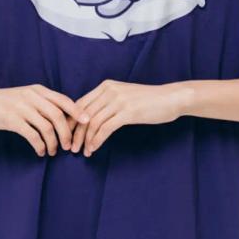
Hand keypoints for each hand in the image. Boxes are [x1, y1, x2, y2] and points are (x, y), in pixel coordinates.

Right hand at [0, 82, 79, 156]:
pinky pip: (32, 135)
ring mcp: (22, 108)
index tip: (87, 123)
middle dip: (67, 133)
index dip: (77, 112)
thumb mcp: (27, 96)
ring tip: (53, 151)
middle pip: (58, 116)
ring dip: (53, 143)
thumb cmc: (6, 100)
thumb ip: (43, 103)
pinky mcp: (12, 119)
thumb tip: (65, 118)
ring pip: (47, 128)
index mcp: (39, 90)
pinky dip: (40, 146)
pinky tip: (40, 151)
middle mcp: (32, 97)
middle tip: (69, 146)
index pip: (64, 101)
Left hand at [70, 80, 187, 155]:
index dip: (71, 121)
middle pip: (83, 114)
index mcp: (106, 86)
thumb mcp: (124, 96)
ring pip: (93, 123)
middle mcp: (109, 91)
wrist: (171, 98)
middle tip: (71, 147)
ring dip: (85, 140)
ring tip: (83, 152)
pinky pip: (105, 129)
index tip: (68, 135)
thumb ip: (108, 102)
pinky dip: (97, 141)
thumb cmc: (149, 100)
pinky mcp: (127, 112)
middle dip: (75, 133)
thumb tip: (92, 118)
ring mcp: (118, 101)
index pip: (80, 104)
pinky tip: (94, 149)